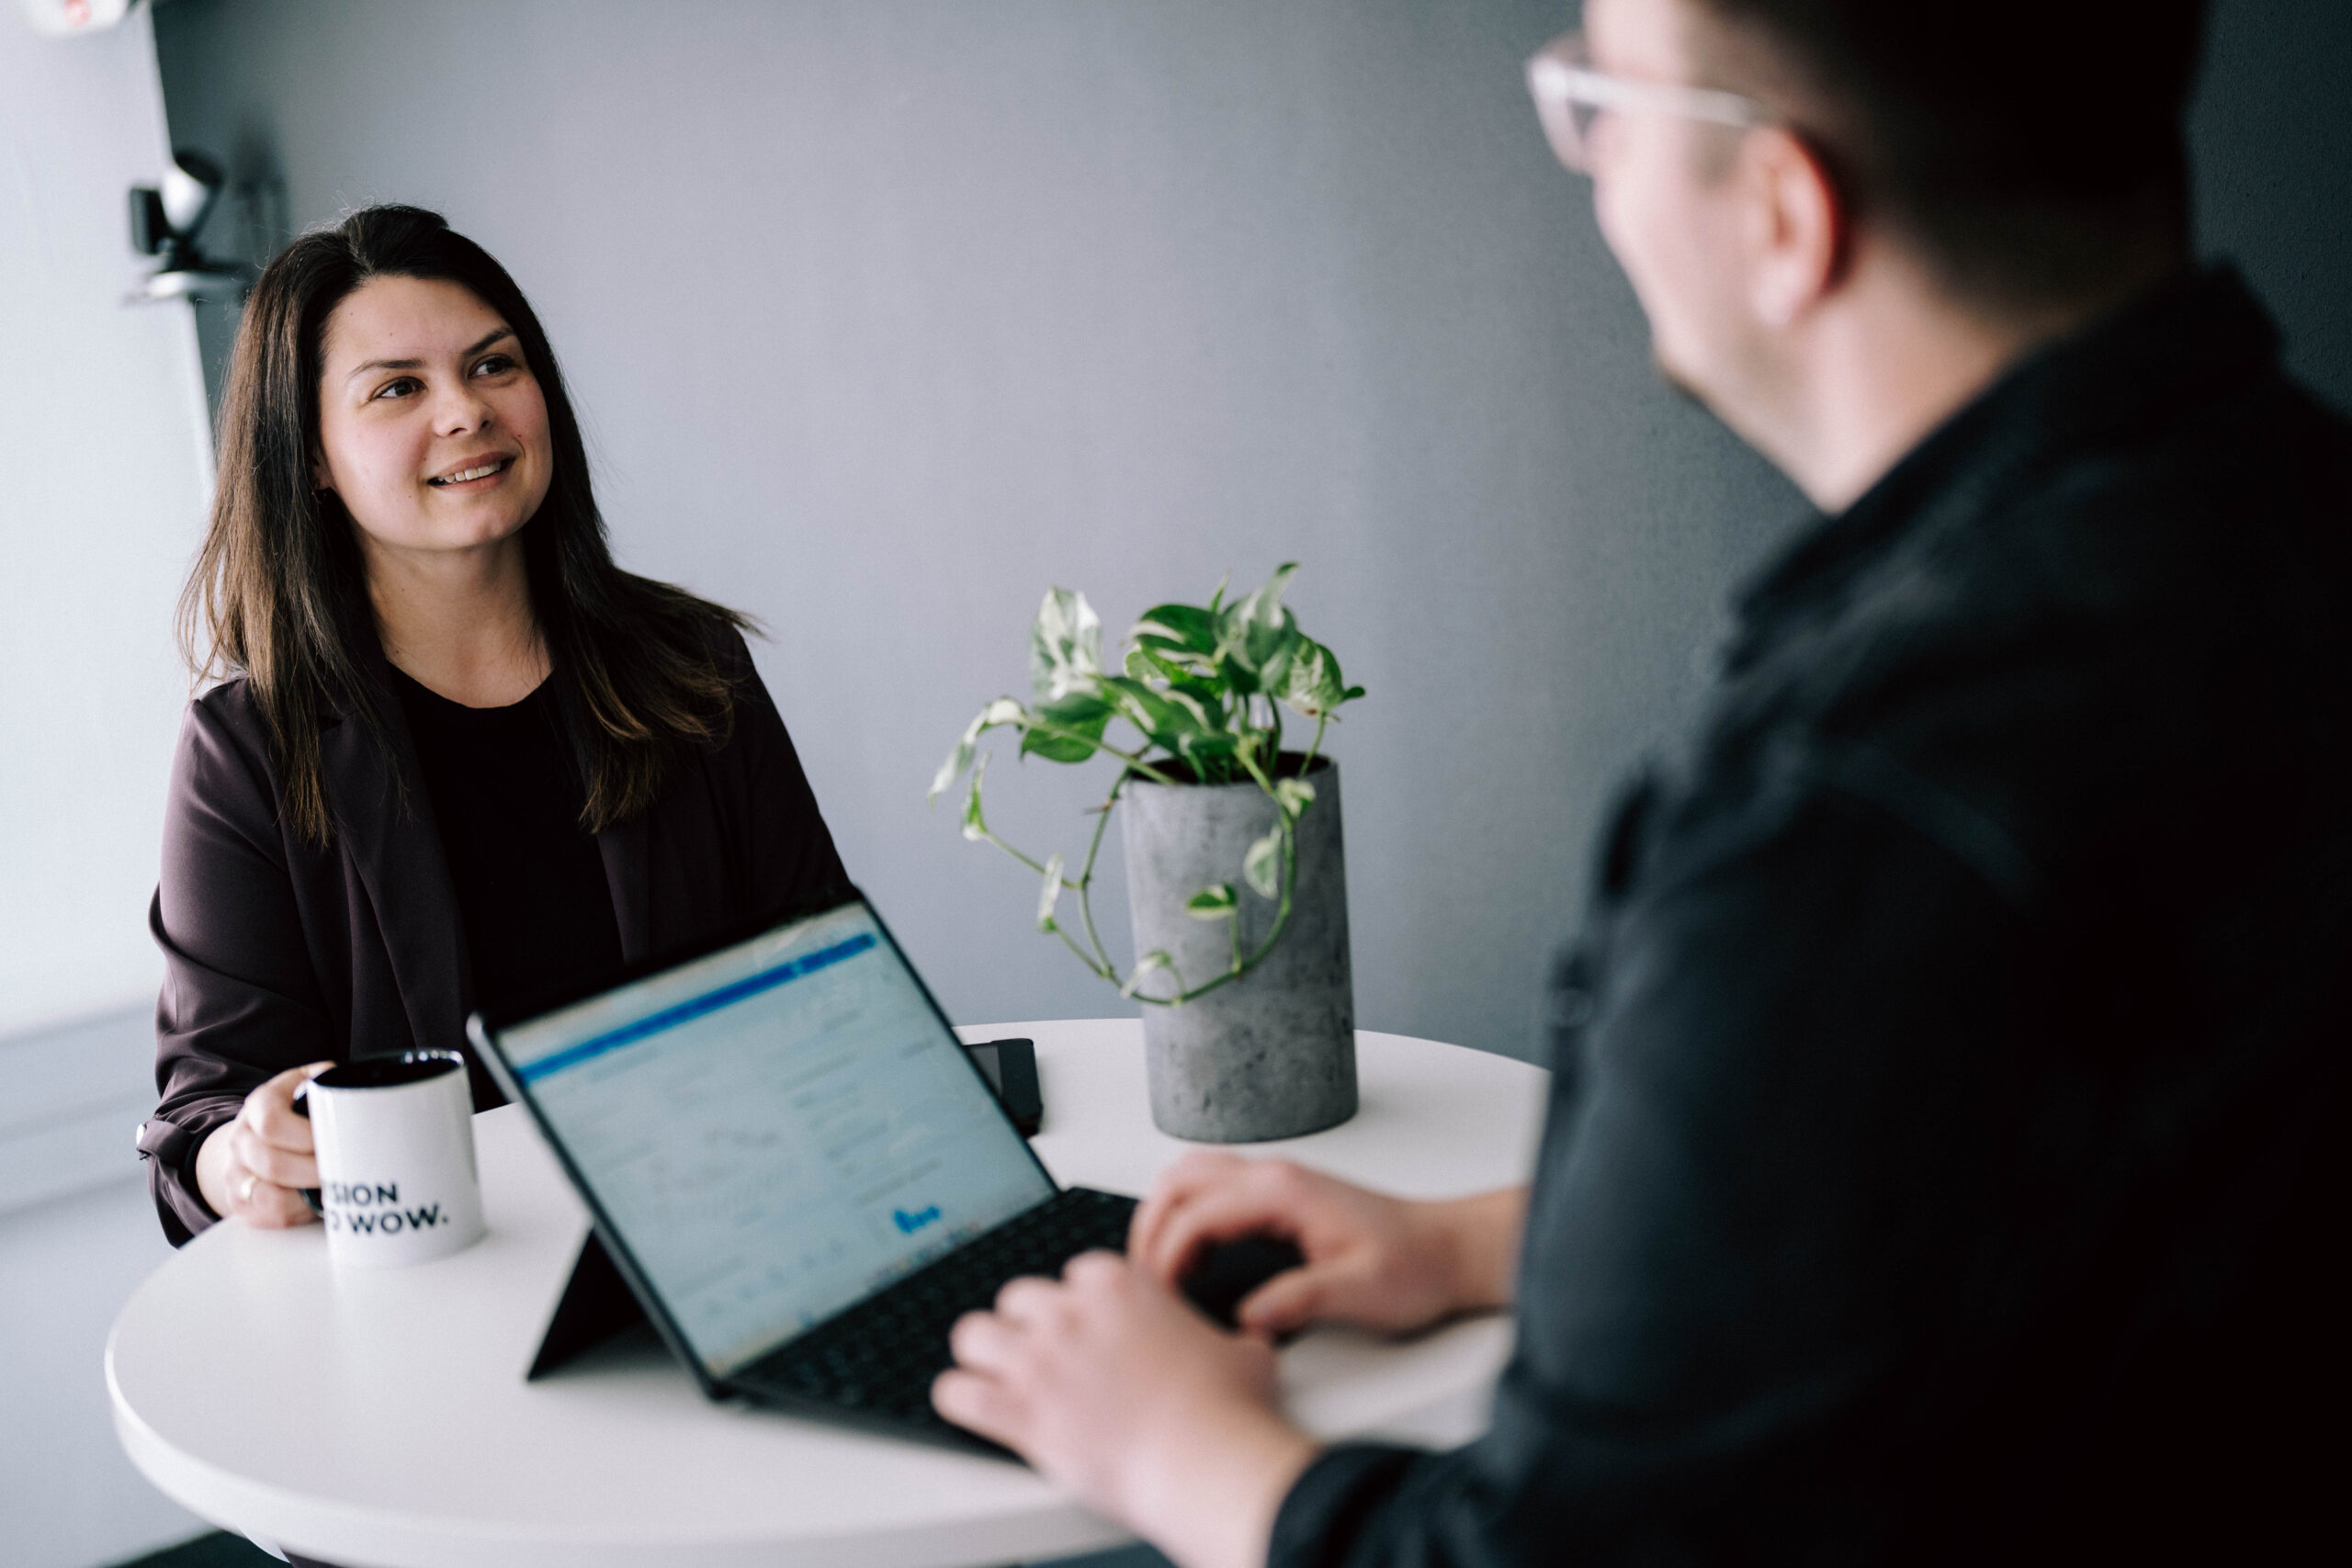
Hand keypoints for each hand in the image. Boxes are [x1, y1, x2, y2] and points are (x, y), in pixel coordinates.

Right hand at [194, 1062, 332, 1227]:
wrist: (253, 1136)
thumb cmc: (291, 1112)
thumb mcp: (303, 1087)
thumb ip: (323, 1084)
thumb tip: (349, 1087)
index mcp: (259, 1106)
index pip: (272, 1122)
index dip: (306, 1136)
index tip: (334, 1142)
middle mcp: (241, 1140)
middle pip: (272, 1163)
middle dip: (314, 1171)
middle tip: (343, 1170)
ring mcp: (236, 1173)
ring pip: (268, 1196)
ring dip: (306, 1196)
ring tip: (333, 1187)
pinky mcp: (240, 1202)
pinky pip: (268, 1217)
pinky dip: (298, 1213)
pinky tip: (315, 1202)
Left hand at [935, 1252, 1317, 1567]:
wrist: (1206, 1461)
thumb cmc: (1226, 1410)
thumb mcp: (1242, 1351)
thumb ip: (1228, 1336)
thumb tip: (1245, 1341)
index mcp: (1120, 1287)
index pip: (1074, 1274)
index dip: (1078, 1303)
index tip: (1085, 1325)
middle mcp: (1071, 1315)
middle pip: (1017, 1297)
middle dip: (1026, 1324)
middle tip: (1040, 1353)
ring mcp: (1040, 1361)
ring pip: (973, 1334)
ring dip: (982, 1354)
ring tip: (992, 1372)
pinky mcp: (1019, 1412)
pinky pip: (956, 1393)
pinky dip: (959, 1399)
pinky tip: (968, 1404)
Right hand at [1131, 1152, 1527, 1336]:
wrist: (1448, 1250)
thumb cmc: (1414, 1265)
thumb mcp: (1360, 1292)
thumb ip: (1300, 1301)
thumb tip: (1247, 1319)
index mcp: (1286, 1191)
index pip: (1197, 1213)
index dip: (1165, 1257)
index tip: (1158, 1299)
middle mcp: (1275, 1175)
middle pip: (1180, 1178)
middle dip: (1149, 1226)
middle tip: (1142, 1280)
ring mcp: (1276, 1180)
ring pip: (1193, 1176)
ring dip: (1164, 1215)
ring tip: (1158, 1269)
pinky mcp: (1280, 1195)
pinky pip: (1214, 1190)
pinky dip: (1187, 1216)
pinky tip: (1192, 1257)